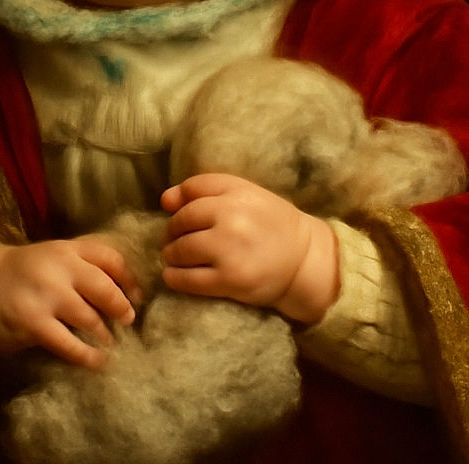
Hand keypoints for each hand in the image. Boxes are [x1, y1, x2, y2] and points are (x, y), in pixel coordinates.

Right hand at [0, 237, 140, 368]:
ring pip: (89, 318)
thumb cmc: (26, 274)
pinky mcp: (33, 322)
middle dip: (121, 306)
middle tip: (128, 320)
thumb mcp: (55, 258)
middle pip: (104, 286)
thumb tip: (128, 291)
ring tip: (111, 343)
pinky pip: (69, 344)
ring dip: (105, 334)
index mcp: (67, 248)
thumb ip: (85, 266)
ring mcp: (45, 295)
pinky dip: (88, 355)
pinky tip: (98, 361)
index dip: (129, 279)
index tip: (137, 296)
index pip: (110, 258)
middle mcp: (58, 267)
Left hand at [160, 173, 340, 323]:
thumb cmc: (271, 223)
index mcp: (237, 191)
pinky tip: (174, 275)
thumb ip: (207, 189)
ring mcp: (229, 250)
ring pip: (180, 249)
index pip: (191, 189)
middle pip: (181, 220)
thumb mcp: (246, 194)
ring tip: (175, 257)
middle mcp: (232, 217)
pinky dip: (174, 277)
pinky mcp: (229, 280)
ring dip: (171, 254)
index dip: (179, 201)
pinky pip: (187, 279)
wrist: (303, 260)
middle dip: (172, 231)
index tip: (178, 212)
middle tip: (174, 239)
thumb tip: (165, 200)